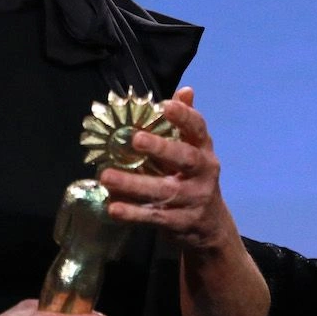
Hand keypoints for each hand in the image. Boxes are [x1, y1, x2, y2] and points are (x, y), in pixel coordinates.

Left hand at [98, 87, 234, 251]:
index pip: (198, 128)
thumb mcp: (194, 150)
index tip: (165, 105)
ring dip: (134, 184)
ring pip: (164, 191)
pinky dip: (133, 213)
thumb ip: (185, 123)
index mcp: (204, 149)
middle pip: (185, 158)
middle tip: (135, 139)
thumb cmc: (193, 177)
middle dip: (161, 148)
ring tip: (106, 177)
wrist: (210, 225)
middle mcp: (203, 172)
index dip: (184, 116)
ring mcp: (194, 199)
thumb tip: (185, 90)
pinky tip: (113, 207)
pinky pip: (155, 217)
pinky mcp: (181, 222)